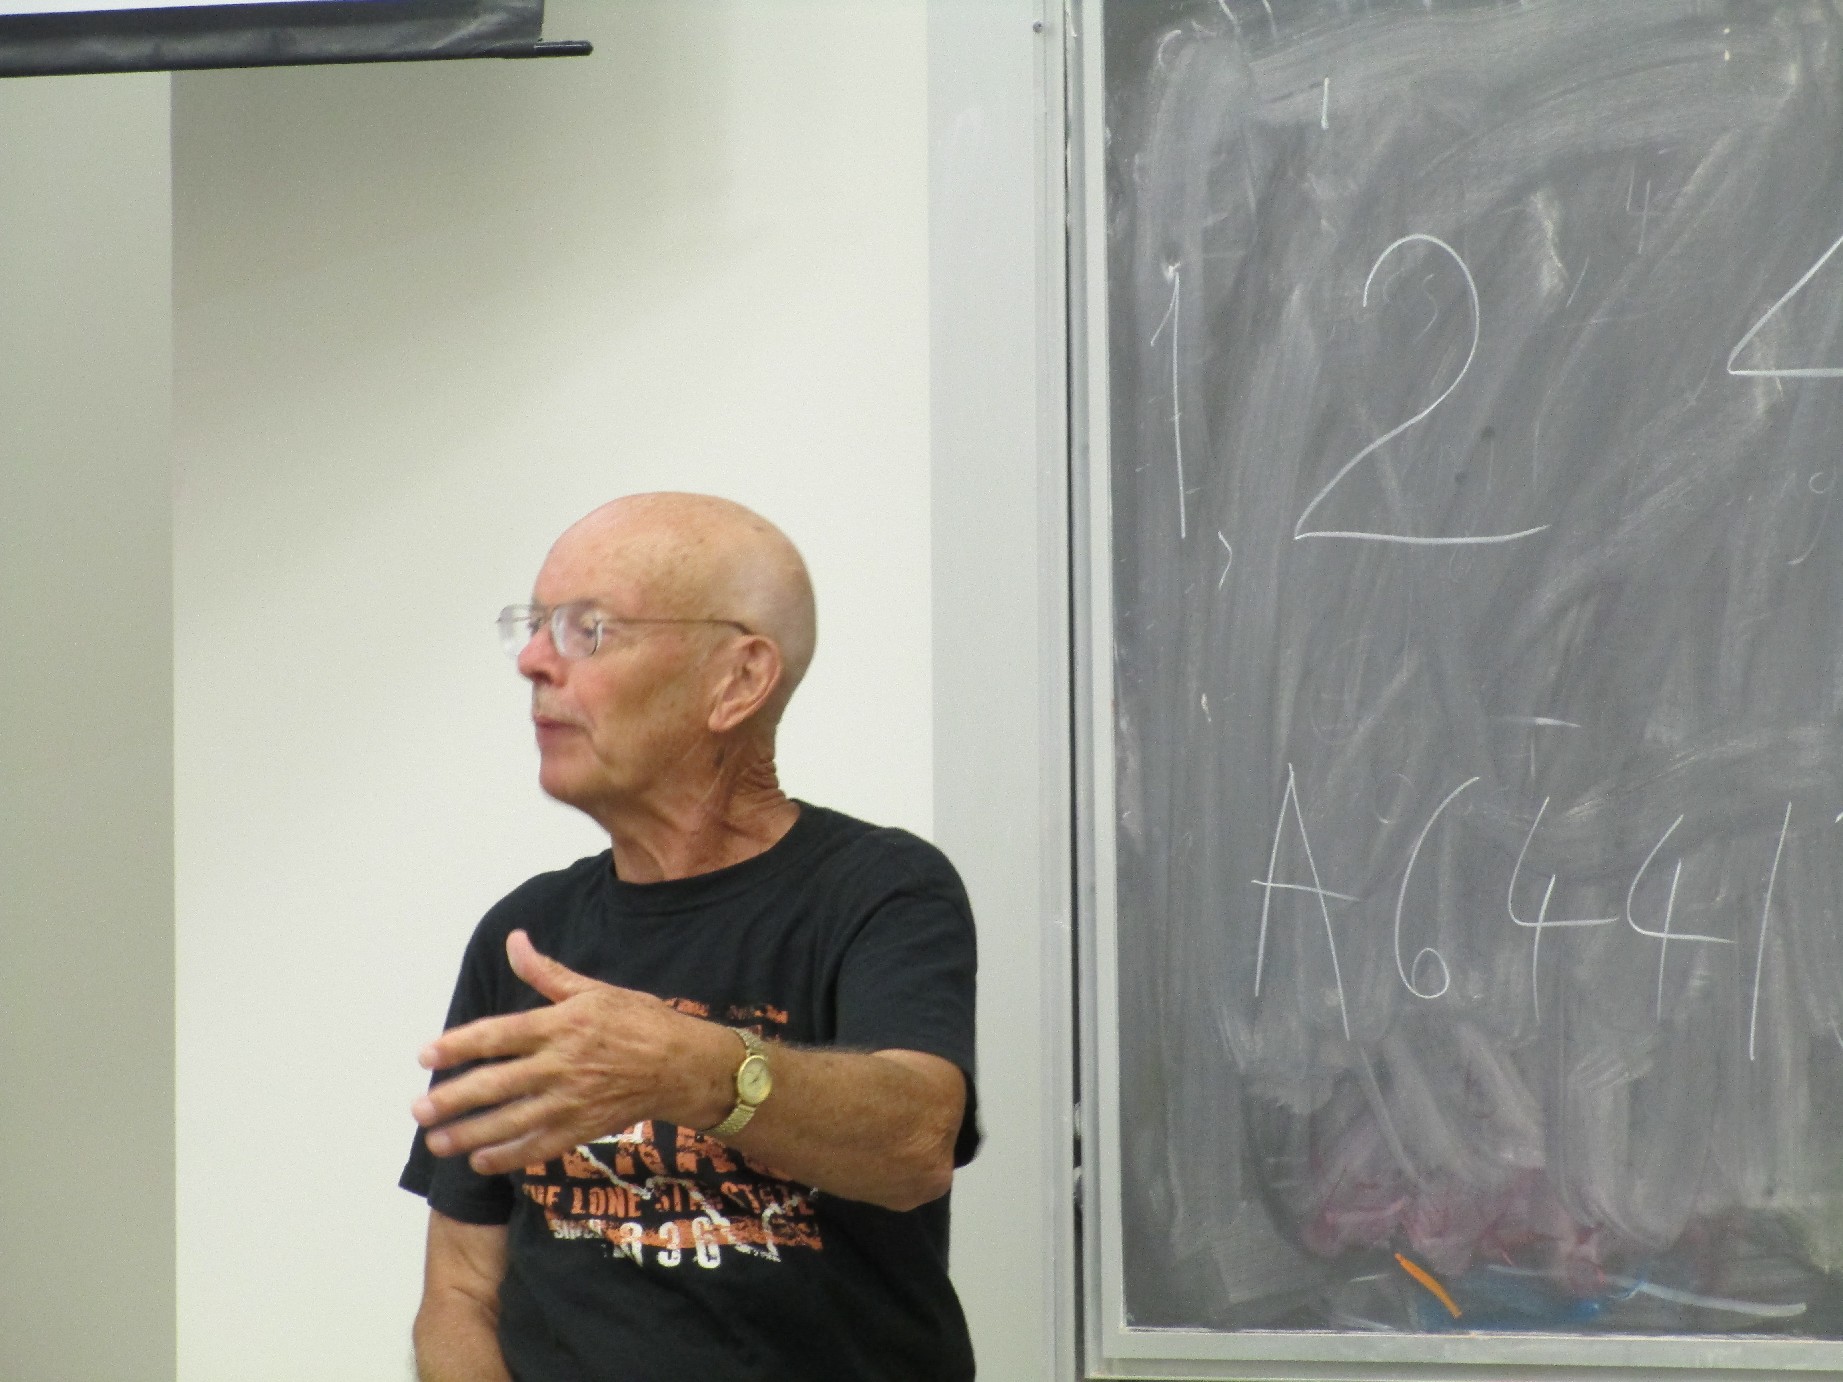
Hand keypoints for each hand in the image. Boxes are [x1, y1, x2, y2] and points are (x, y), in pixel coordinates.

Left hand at [412, 930, 712, 1175]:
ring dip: (470, 1133)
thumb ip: (546, 973)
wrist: (683, 1064)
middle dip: (453, 1099)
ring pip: (511, 1121)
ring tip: (437, 1141)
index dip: (458, 1046)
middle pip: (496, 1084)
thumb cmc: (639, 1021)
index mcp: (561, 1024)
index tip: (426, 1056)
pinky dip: (508, 1156)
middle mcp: (561, 1064)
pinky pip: (539, 1146)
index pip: (498, 1035)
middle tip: (419, 1110)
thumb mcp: (593, 989)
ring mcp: (571, 1100)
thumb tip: (514, 941)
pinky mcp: (583, 1127)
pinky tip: (479, 1160)